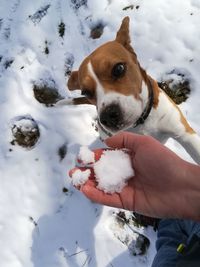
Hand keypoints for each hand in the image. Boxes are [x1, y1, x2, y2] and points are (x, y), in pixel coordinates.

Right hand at [69, 132, 199, 219]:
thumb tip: (105, 141)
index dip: (94, 157)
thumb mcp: (143, 143)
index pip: (107, 157)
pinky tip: (85, 189)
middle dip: (87, 171)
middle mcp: (125, 173)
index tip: (82, 157)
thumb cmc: (163, 161)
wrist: (181, 186)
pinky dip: (95, 195)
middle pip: (102, 173)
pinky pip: (108, 198)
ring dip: (87, 183)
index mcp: (129, 159)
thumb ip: (123, 140)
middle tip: (75, 170)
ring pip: (102, 186)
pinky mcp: (126, 202)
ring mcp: (125, 188)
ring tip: (75, 179)